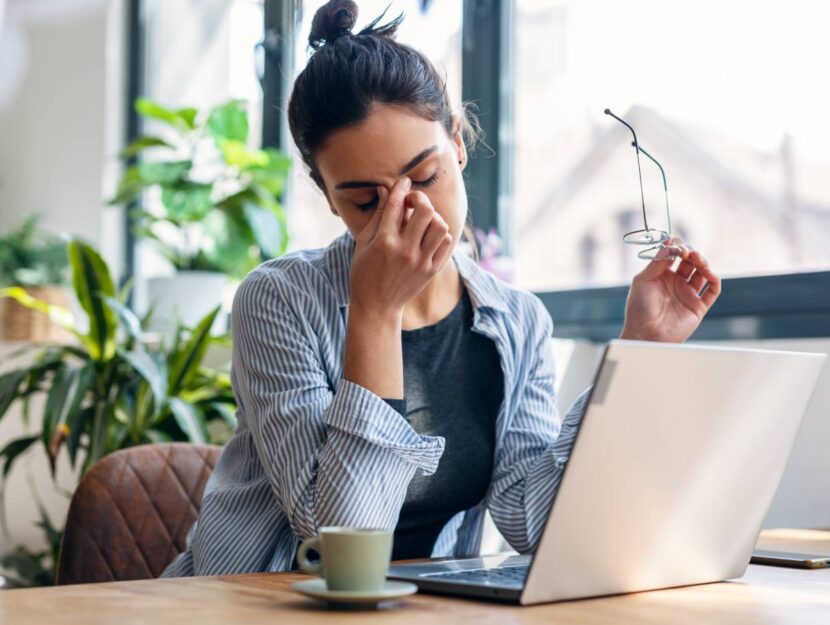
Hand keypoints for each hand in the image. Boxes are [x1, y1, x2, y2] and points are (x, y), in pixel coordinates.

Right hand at [349, 177, 453, 317]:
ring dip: (432, 217)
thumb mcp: (363, 243)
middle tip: (413, 203)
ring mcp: (421, 261)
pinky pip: (446, 242)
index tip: (404, 181)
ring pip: (440, 225)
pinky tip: (428, 235)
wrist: (377, 306)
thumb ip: (377, 215)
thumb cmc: (364, 272)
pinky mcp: (431, 270)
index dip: (401, 187)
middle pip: (425, 210)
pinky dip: (440, 234)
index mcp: (384, 241)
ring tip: (422, 221)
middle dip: (419, 199)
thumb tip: (385, 189)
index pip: (397, 204)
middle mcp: (405, 250)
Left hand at [620, 239, 721, 342]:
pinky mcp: (698, 306)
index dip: (677, 247)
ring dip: (703, 263)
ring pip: (703, 273)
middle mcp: (676, 283)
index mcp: (661, 276)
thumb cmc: (639, 308)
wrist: (645, 333)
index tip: (676, 243)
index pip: (674, 255)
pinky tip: (709, 273)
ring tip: (697, 258)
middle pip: (690, 262)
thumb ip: (658, 262)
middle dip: (691, 253)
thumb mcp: (643, 280)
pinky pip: (712, 290)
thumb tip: (670, 242)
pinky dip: (714, 279)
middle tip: (687, 251)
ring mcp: (688, 294)